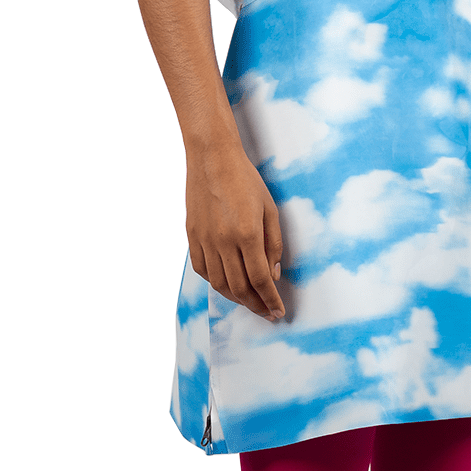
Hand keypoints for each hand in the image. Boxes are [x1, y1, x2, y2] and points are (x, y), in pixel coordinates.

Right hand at [185, 141, 285, 319]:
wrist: (212, 158)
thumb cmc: (245, 181)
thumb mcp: (270, 210)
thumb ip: (274, 245)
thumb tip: (273, 275)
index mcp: (247, 234)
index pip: (261, 280)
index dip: (270, 300)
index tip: (278, 311)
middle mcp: (224, 241)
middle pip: (240, 288)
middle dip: (256, 305)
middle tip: (266, 312)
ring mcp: (205, 240)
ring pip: (219, 284)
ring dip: (236, 299)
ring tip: (249, 302)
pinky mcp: (192, 236)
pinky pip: (203, 270)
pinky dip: (216, 283)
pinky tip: (227, 284)